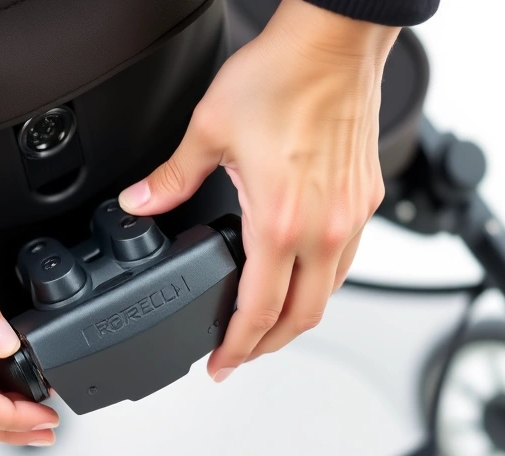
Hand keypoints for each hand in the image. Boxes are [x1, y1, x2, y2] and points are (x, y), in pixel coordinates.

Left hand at [118, 0, 397, 381]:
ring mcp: (350, 216)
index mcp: (281, 221)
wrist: (334, 41)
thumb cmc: (283, 76)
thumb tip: (140, 203)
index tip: (219, 364)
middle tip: (239, 356)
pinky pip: (346, 262)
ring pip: (330, 294)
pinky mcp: (365, 199)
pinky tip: (298, 276)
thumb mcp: (208, 131)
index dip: (236, 347)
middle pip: (302, 319)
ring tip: (264, 325)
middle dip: (267, 347)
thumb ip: (170, 179)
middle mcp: (323, 228)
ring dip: (296, 319)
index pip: (259, 311)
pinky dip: (320, 284)